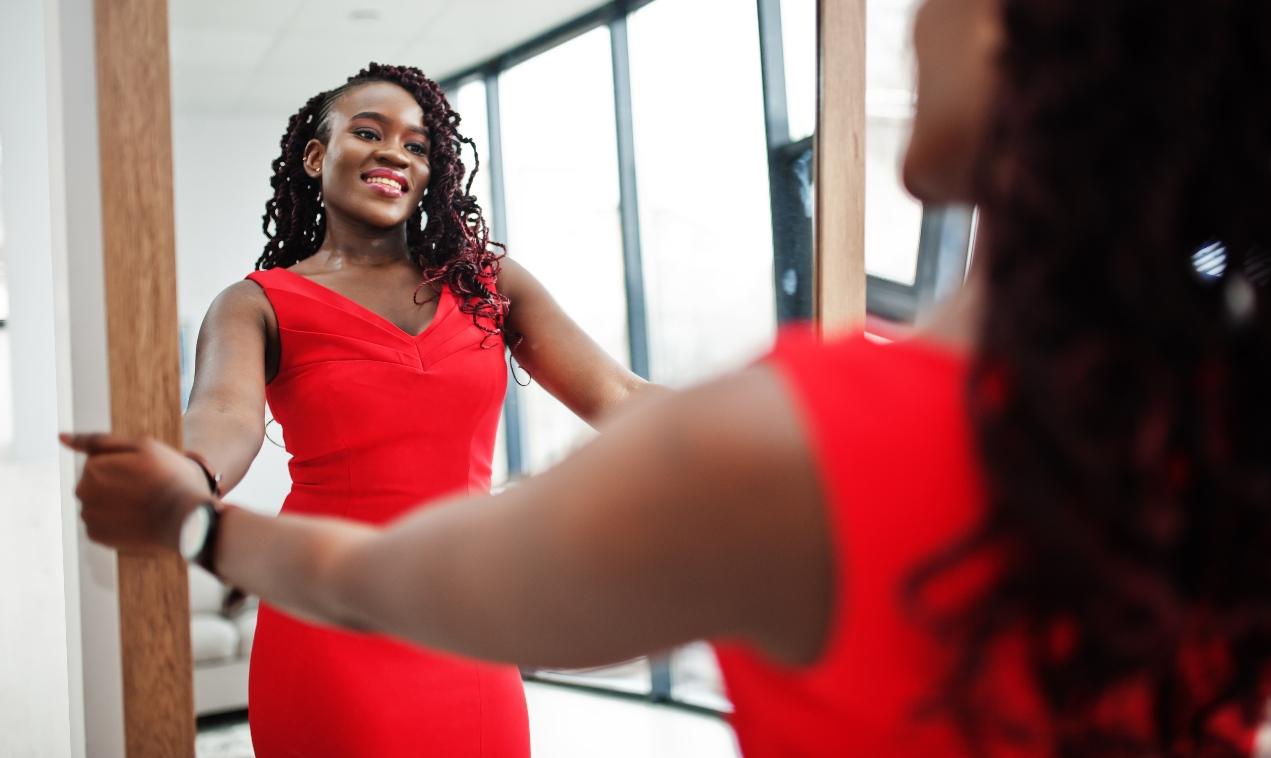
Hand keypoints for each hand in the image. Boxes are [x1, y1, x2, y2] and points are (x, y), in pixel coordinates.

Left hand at [59, 433, 210, 552]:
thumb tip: (61, 437)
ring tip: (143, 506)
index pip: (101, 461)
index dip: (126, 465)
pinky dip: (116, 521)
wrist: (186, 518)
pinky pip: (102, 523)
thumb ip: (98, 440)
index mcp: (92, 467)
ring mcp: (89, 516)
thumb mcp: (142, 446)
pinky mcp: (97, 537)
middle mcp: (83, 492)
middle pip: (96, 483)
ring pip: (98, 503)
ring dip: (115, 502)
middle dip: (116, 484)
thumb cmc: (168, 477)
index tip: (145, 474)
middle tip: (146, 489)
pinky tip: (136, 519)